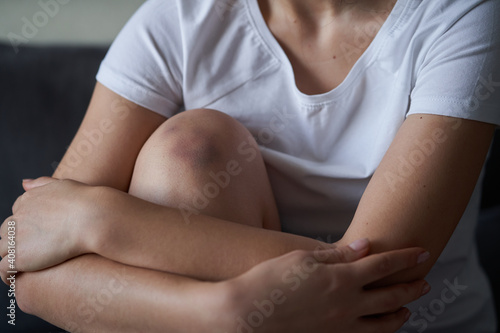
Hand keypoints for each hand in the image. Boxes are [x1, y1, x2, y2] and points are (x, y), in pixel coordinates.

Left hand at [0, 177, 97, 278]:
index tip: (35, 235)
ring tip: (21, 268)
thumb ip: (41, 183)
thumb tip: (24, 183)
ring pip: (3, 250)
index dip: (25, 226)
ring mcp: (16, 237)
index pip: (17, 214)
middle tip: (30, 253)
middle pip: (7, 232)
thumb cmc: (85, 201)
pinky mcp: (19, 256)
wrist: (92, 217)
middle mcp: (18, 217)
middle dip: (15, 241)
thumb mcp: (63, 185)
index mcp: (28, 199)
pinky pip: (3, 268)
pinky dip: (6, 275)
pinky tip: (14, 279)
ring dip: (10, 257)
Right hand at [226, 240, 429, 332]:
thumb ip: (337, 255)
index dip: (405, 258)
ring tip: (408, 308)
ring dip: (401, 314)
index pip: (382, 265)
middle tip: (425, 281)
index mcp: (341, 279)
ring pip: (384, 323)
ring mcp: (341, 324)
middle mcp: (347, 304)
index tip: (422, 253)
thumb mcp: (303, 259)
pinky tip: (381, 327)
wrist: (250, 314)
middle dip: (412, 287)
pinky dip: (381, 331)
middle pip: (391, 295)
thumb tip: (364, 246)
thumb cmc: (272, 281)